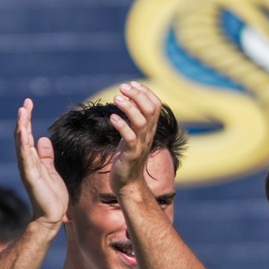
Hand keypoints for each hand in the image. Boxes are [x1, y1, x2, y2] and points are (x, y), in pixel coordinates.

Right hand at [13, 99, 68, 223]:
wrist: (51, 216)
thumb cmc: (52, 195)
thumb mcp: (51, 170)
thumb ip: (46, 155)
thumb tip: (42, 139)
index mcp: (32, 160)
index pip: (27, 136)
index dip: (27, 120)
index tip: (28, 104)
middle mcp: (26, 162)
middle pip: (22, 136)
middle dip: (24, 119)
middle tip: (25, 103)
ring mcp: (27, 169)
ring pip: (22, 144)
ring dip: (22, 127)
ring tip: (22, 112)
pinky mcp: (31, 176)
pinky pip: (26, 157)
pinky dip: (23, 144)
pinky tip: (24, 131)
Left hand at [105, 80, 164, 196]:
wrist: (128, 183)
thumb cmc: (127, 158)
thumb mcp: (132, 136)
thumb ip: (133, 121)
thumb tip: (127, 101)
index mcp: (150, 129)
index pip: (156, 105)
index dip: (146, 92)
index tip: (131, 84)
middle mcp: (148, 135)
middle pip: (150, 109)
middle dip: (137, 95)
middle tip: (122, 88)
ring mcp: (140, 144)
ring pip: (141, 121)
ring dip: (129, 107)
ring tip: (116, 98)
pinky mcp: (130, 154)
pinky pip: (129, 137)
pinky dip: (121, 125)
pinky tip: (112, 118)